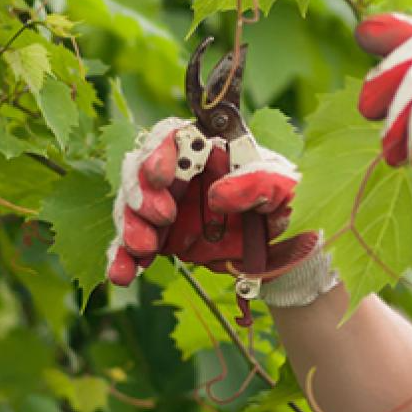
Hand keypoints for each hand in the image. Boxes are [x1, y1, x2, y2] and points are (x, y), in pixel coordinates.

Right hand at [106, 118, 314, 285]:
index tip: (163, 175)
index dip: (160, 151)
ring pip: (132, 207)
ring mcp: (170, 204)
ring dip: (130, 226)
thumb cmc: (287, 201)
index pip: (174, 137)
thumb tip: (218, 195)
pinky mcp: (164, 237)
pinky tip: (122, 274)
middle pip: (143, 171)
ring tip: (144, 249)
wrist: (289, 245)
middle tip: (161, 217)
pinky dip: (123, 259)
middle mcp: (184, 173)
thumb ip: (258, 184)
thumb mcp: (285, 187)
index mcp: (211, 150)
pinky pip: (133, 245)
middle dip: (142, 193)